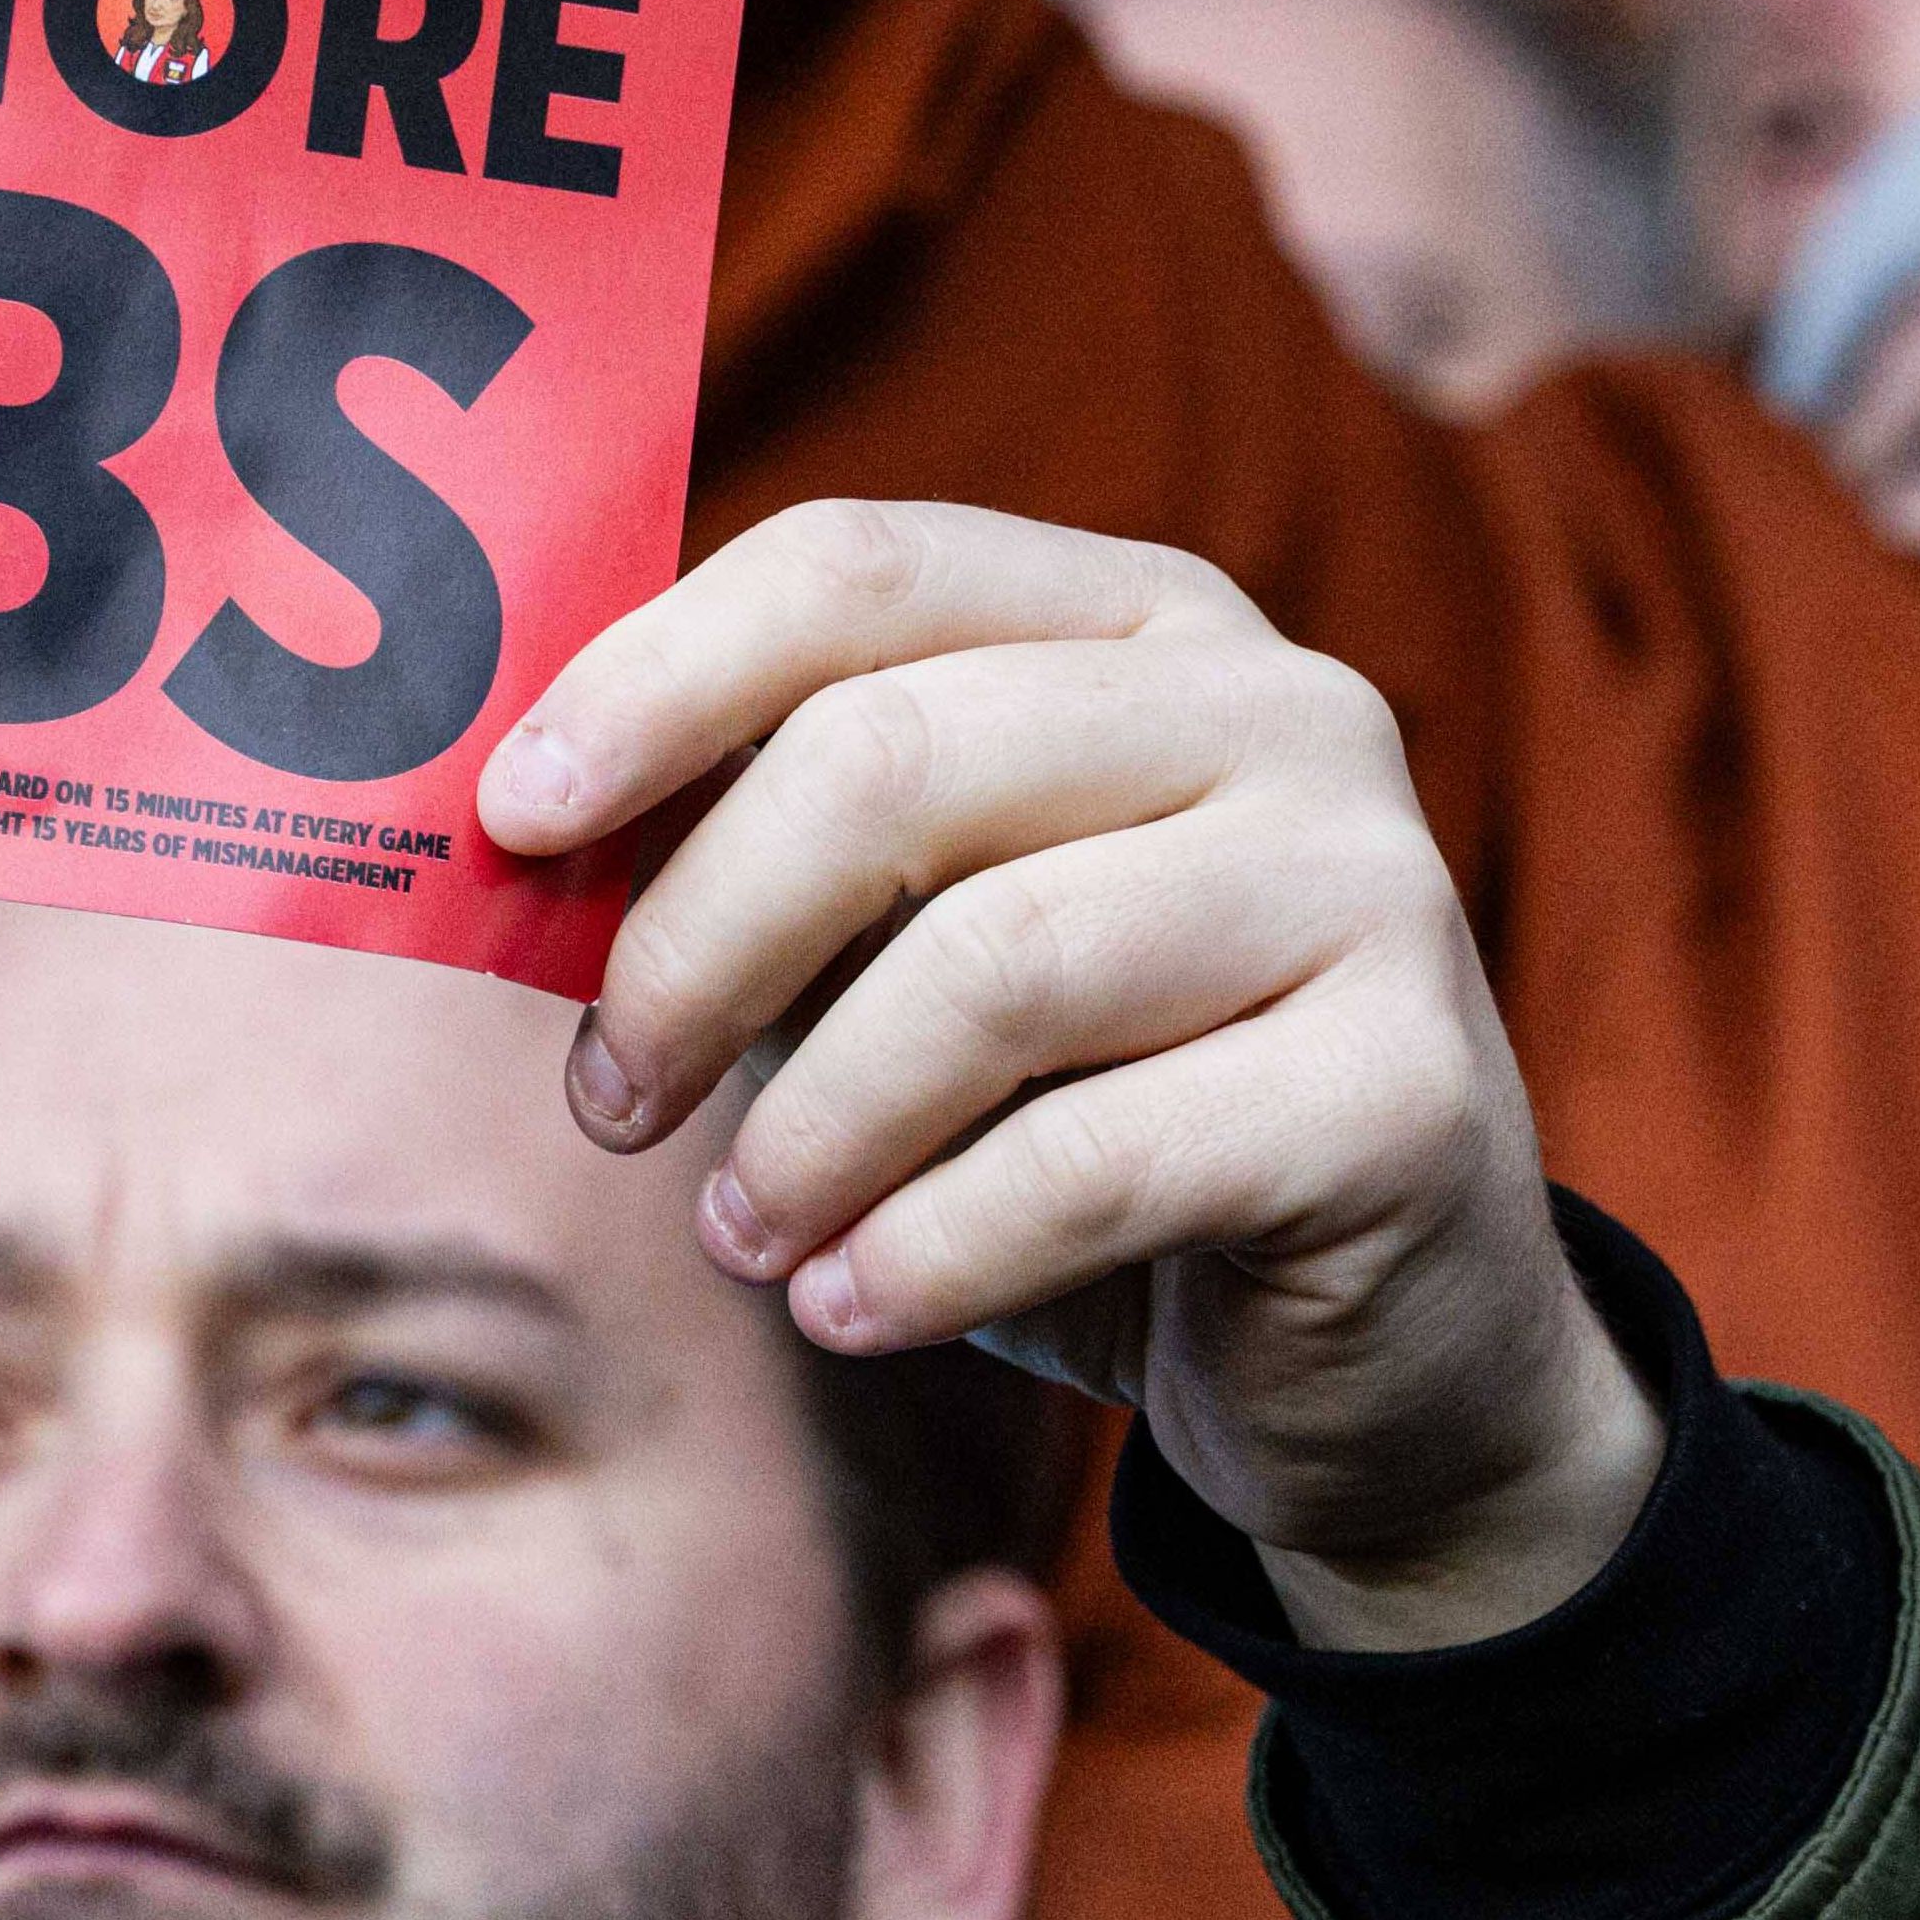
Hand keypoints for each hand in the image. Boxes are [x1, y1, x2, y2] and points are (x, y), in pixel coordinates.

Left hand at [484, 504, 1659, 1649]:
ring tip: (738, 1233)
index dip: (654, 682)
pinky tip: (846, 1307)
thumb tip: (514, 835)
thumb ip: (769, 868)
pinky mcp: (1408, 1092)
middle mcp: (1281, 710)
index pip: (857, 568)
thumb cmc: (1092, 1122)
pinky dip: (923, 1252)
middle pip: (893, 758)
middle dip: (695, 947)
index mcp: (1140, 621)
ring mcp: (1370, 886)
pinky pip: (1096, 1162)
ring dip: (806, 1129)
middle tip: (606, 1102)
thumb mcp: (911, 961)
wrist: (1383, 1351)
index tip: (510, 820)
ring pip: (991, 969)